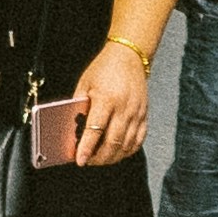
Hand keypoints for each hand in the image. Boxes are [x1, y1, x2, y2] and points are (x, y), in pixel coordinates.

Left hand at [70, 37, 150, 164]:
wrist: (130, 56)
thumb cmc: (104, 68)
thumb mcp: (85, 83)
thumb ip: (79, 106)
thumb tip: (72, 130)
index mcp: (106, 99)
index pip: (95, 130)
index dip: (87, 148)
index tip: (80, 160)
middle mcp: (124, 108)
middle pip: (112, 143)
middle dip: (99, 158)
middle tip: (88, 161)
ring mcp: (136, 113)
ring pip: (126, 146)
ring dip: (112, 157)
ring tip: (100, 158)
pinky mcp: (144, 115)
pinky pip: (138, 141)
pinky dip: (127, 151)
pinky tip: (117, 152)